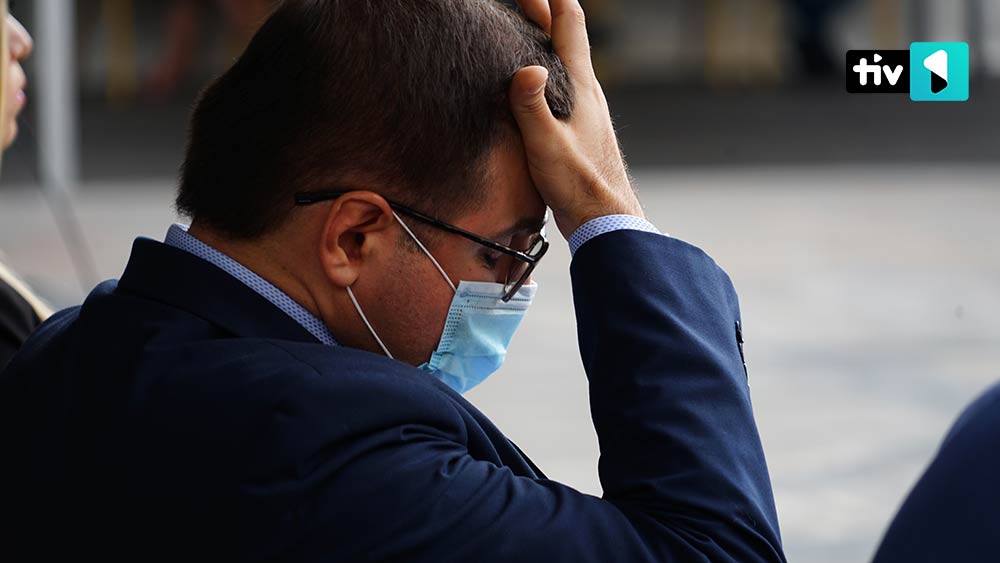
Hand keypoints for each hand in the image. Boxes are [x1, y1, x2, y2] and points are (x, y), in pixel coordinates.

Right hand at [510, 0, 643, 240]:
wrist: (604, 219)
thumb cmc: (578, 184)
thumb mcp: (547, 145)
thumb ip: (532, 107)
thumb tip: (525, 68)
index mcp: (581, 86)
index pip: (569, 25)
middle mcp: (587, 90)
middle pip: (566, 38)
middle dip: (544, 12)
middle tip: (522, 0)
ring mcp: (586, 108)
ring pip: (565, 61)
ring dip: (546, 40)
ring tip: (523, 29)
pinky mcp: (580, 128)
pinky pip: (562, 85)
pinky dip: (547, 69)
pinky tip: (534, 83)